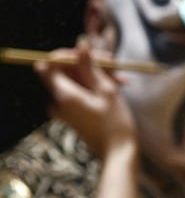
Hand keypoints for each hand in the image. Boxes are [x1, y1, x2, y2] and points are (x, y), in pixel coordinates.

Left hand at [34, 41, 137, 159]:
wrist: (118, 153)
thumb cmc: (115, 123)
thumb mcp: (106, 90)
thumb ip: (90, 66)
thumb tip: (80, 44)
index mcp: (63, 94)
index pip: (52, 63)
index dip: (69, 55)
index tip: (92, 55)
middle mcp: (58, 101)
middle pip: (64, 72)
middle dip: (88, 64)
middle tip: (113, 63)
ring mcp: (64, 109)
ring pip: (75, 82)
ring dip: (96, 76)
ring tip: (121, 78)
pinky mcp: (72, 115)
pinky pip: (78, 94)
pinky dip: (94, 88)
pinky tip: (116, 88)